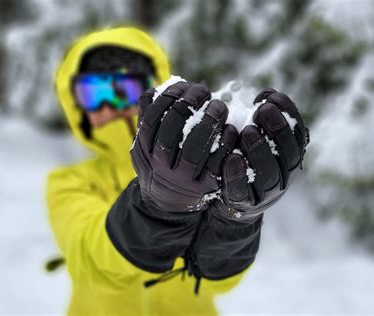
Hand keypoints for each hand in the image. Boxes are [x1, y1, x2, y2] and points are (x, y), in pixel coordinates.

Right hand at [131, 81, 228, 211]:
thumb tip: (153, 92)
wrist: (170, 203)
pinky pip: (216, 163)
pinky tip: (229, 128)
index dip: (167, 99)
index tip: (182, 85)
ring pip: (193, 149)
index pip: (151, 121)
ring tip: (218, 105)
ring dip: (207, 123)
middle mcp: (159, 168)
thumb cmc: (162, 162)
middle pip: (170, 134)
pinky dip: (224, 143)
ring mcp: (182, 180)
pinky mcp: (205, 188)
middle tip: (203, 90)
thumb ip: (149, 120)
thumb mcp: (148, 145)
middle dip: (187, 106)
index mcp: (144, 152)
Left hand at [218, 88, 308, 220]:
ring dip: (259, 151)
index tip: (273, 97)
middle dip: (278, 129)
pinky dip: (237, 176)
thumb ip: (262, 120)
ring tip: (248, 131)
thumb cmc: (244, 157)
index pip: (298, 135)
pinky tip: (231, 159)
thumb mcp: (255, 136)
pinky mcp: (244, 204)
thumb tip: (266, 95)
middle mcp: (283, 175)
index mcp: (289, 156)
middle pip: (288, 154)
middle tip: (263, 109)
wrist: (229, 198)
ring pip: (268, 174)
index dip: (289, 114)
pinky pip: (242, 192)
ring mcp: (265, 192)